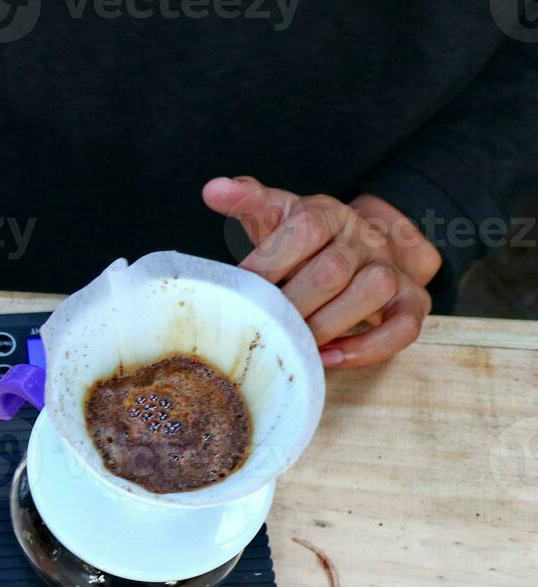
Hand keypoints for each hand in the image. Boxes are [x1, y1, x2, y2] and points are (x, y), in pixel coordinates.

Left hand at [203, 176, 441, 367]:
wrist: (359, 248)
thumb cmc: (304, 240)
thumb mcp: (277, 216)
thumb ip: (248, 202)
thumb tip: (214, 189)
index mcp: (330, 215)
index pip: (305, 229)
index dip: (270, 261)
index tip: (241, 287)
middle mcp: (365, 240)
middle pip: (333, 269)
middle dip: (293, 303)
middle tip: (263, 326)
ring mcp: (392, 270)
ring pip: (374, 291)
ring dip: (328, 324)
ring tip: (294, 343)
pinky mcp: (411, 302)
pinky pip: (403, 326)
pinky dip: (368, 348)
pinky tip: (328, 358)